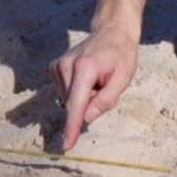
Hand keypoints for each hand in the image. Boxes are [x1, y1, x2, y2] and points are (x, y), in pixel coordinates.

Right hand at [49, 23, 137, 150]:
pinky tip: (86, 78)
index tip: (66, 145)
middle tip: (104, 84)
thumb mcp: (123, 78)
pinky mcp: (53, 67)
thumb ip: (106, 100)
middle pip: (73, 103)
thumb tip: (86, 118)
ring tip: (96, 79)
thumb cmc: (121, 55)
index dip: (72, 127)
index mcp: (85, 68)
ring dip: (83, 96)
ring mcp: (57, 65)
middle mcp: (66, 66)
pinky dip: (76, 91)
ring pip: (68, 99)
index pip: (76, 104)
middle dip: (88, 104)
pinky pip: (64, 92)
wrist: (111, 31)